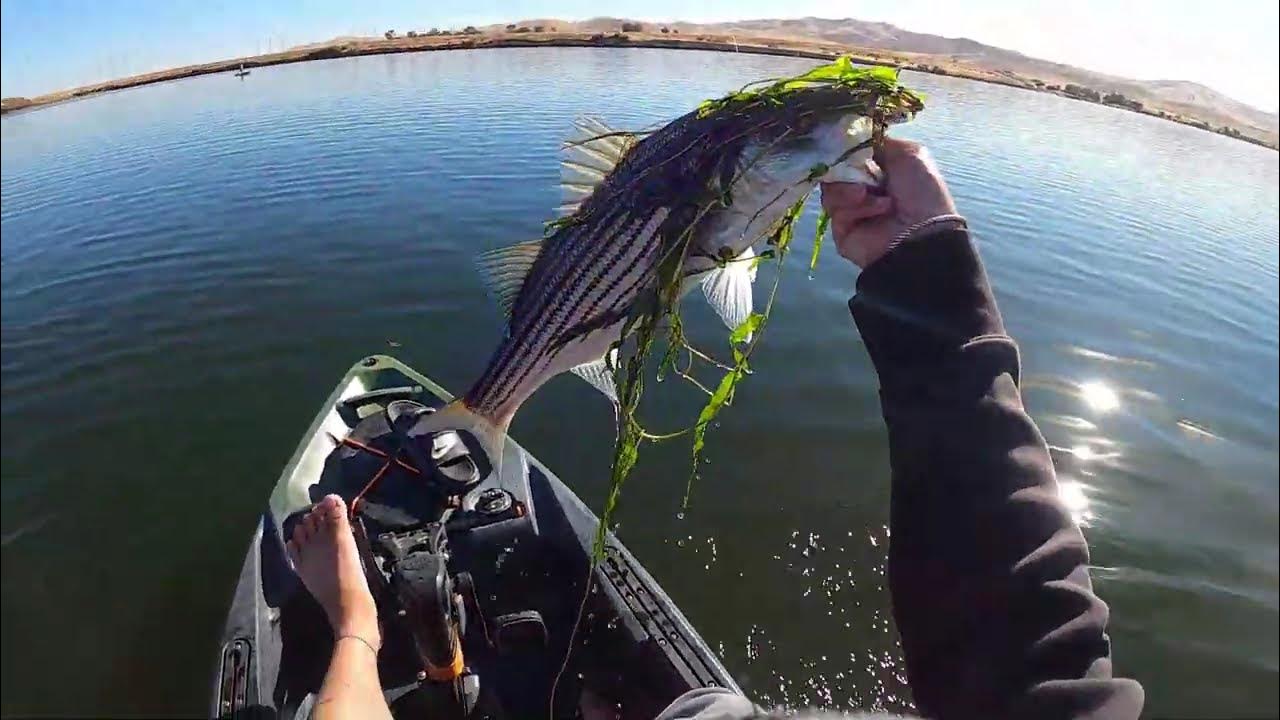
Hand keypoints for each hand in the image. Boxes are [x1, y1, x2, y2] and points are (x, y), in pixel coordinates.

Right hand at [820, 138, 956, 267]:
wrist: (920, 233)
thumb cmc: (921, 191)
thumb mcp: (909, 154)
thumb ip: (880, 142)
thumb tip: (855, 139)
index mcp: (879, 170)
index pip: (849, 154)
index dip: (844, 148)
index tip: (842, 144)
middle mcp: (862, 188)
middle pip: (834, 170)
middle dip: (845, 169)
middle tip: (859, 173)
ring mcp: (850, 210)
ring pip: (830, 189)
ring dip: (849, 189)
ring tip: (868, 195)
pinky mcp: (841, 230)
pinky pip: (835, 210)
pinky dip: (855, 208)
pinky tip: (875, 211)